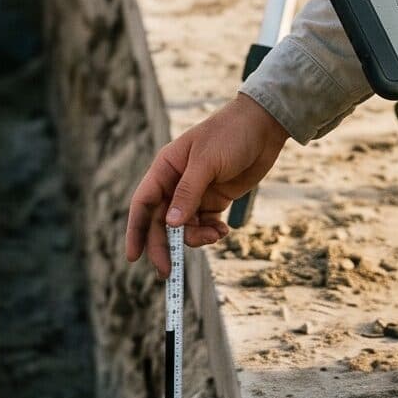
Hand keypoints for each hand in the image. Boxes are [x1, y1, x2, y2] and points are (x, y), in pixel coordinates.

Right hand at [124, 92, 288, 274]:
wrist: (264, 125)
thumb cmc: (230, 134)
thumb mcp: (207, 162)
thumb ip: (188, 193)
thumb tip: (171, 224)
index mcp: (166, 168)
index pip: (143, 203)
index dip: (136, 230)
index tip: (133, 257)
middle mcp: (177, 182)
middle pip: (162, 222)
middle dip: (164, 246)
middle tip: (168, 272)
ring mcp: (197, 193)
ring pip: (185, 228)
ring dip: (196, 237)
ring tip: (215, 234)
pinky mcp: (216, 199)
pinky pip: (205, 224)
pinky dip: (211, 232)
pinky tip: (223, 231)